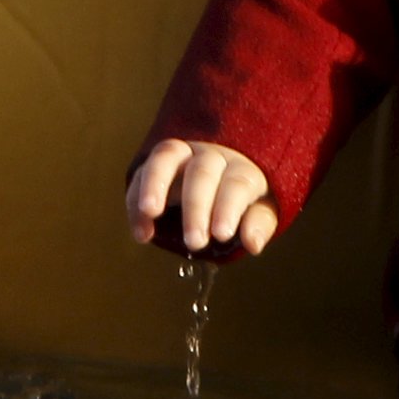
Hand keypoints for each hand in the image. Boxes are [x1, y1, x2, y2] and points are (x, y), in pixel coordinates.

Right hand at [125, 138, 279, 258]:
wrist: (223, 172)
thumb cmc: (246, 198)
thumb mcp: (262, 210)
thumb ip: (259, 223)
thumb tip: (253, 243)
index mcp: (242, 168)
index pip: (237, 183)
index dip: (228, 207)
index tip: (222, 234)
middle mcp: (211, 156)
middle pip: (202, 172)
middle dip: (196, 206)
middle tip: (195, 242)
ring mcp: (182, 155)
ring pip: (166, 157)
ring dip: (155, 183)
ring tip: (149, 213)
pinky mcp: (157, 163)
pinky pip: (142, 173)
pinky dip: (136, 201)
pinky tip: (141, 233)